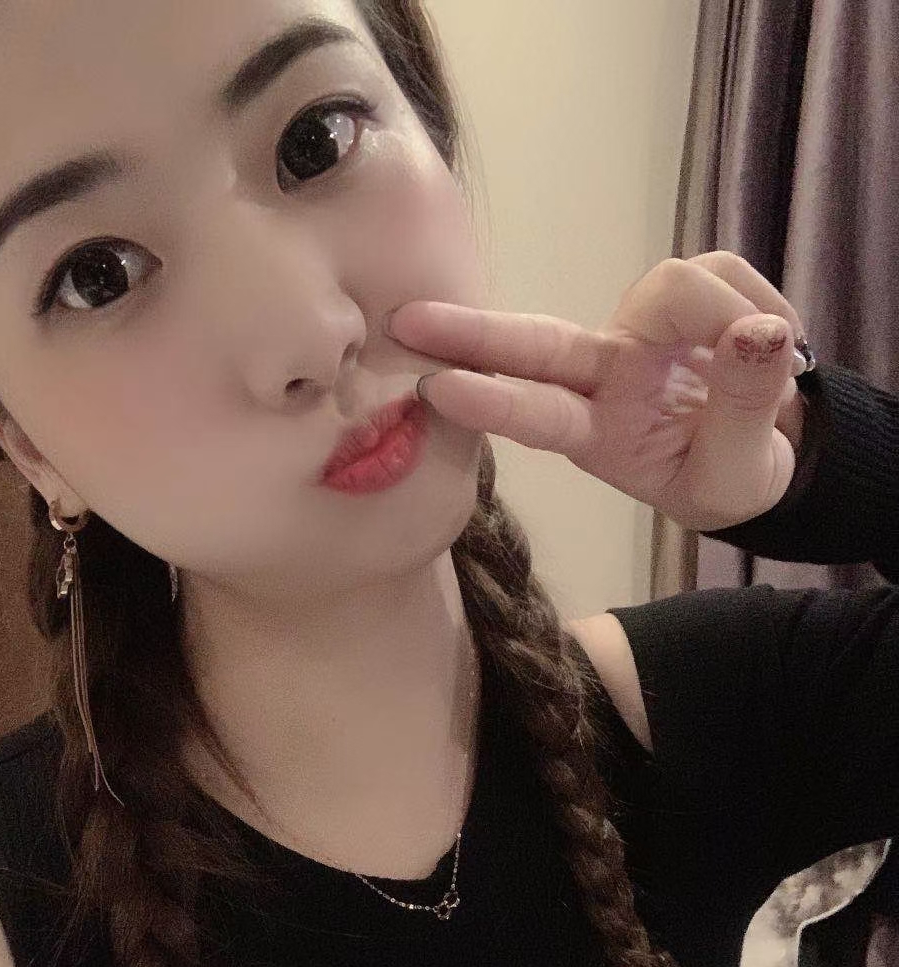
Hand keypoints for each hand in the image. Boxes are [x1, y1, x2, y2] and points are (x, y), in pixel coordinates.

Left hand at [385, 252, 808, 532]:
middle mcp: (601, 375)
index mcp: (600, 433)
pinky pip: (723, 274)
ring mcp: (636, 330)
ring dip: (730, 315)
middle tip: (405, 321)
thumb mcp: (739, 476)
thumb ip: (742, 412)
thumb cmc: (731, 475)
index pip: (540, 412)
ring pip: (673, 289)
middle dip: (472, 332)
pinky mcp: (678, 291)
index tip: (438, 390)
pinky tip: (775, 342)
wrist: (772, 444)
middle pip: (536, 344)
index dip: (494, 399)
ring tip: (776, 362)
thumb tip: (755, 334)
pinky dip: (761, 305)